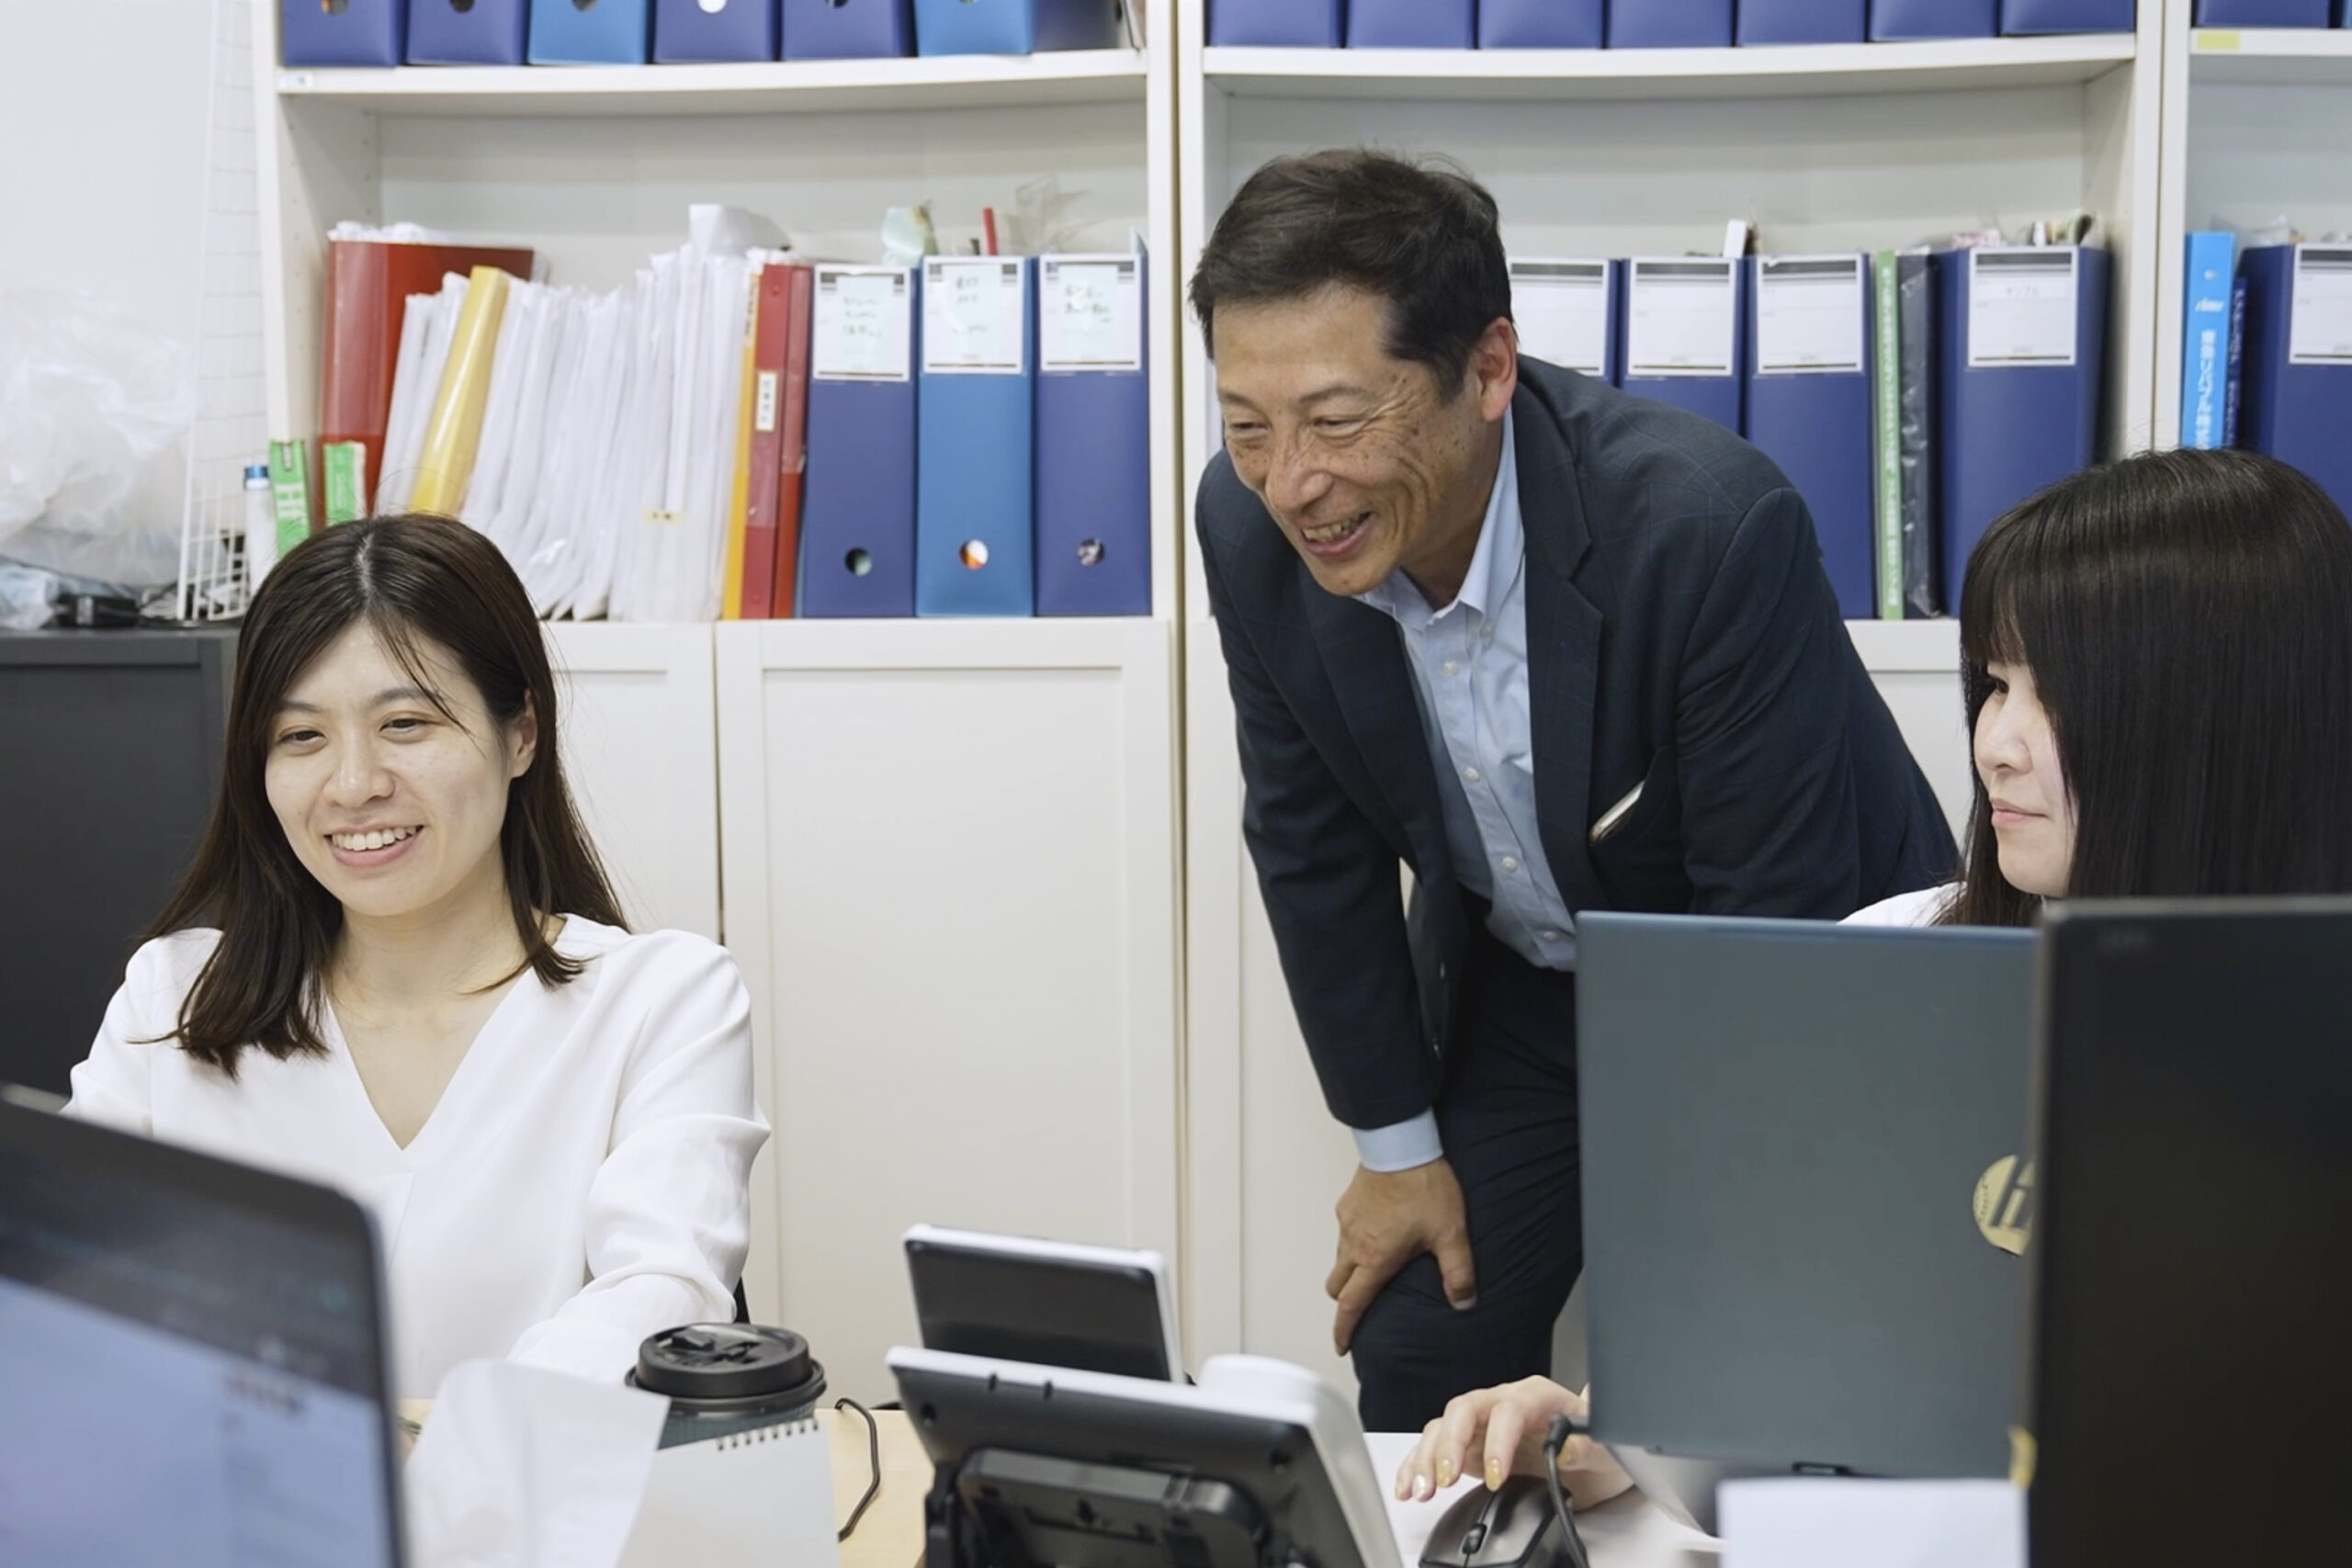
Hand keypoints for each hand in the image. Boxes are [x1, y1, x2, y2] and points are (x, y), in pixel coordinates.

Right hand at [1325, 1158, 1475, 1354]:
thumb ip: (1458, 1273)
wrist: (1401, 1144)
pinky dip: (1353, 1243)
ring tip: (1373, 1270)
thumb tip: (1463, 1303)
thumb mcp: (1450, 1233)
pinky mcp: (1347, 1204)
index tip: (1342, 1345)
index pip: (1350, 1305)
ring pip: (1339, 1259)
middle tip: (1359, 1309)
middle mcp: (1354, 1244)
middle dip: (1346, 1302)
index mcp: (1375, 1259)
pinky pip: (1344, 1233)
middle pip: (1338, 1286)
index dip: (1344, 1329)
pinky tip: (1376, 1234)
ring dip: (1350, 1272)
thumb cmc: (1423, 1186)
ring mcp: (1347, 1222)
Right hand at [1394, 1378, 1634, 1512]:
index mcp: (1536, 1396)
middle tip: (1444, 1479)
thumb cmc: (1599, 1447)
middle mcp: (1503, 1403)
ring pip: (1443, 1428)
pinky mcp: (1469, 1447)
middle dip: (1449, 1444)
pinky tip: (1407, 1487)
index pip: (1508, 1409)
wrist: (1595, 1461)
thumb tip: (1565, 1448)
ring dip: (1426, 1458)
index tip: (1497, 1476)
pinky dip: (1416, 1466)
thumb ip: (1584, 1445)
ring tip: (1420, 1490)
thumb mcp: (1604, 1449)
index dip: (1498, 1440)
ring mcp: (1482, 1424)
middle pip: (1464, 1410)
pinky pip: (1435, 1449)